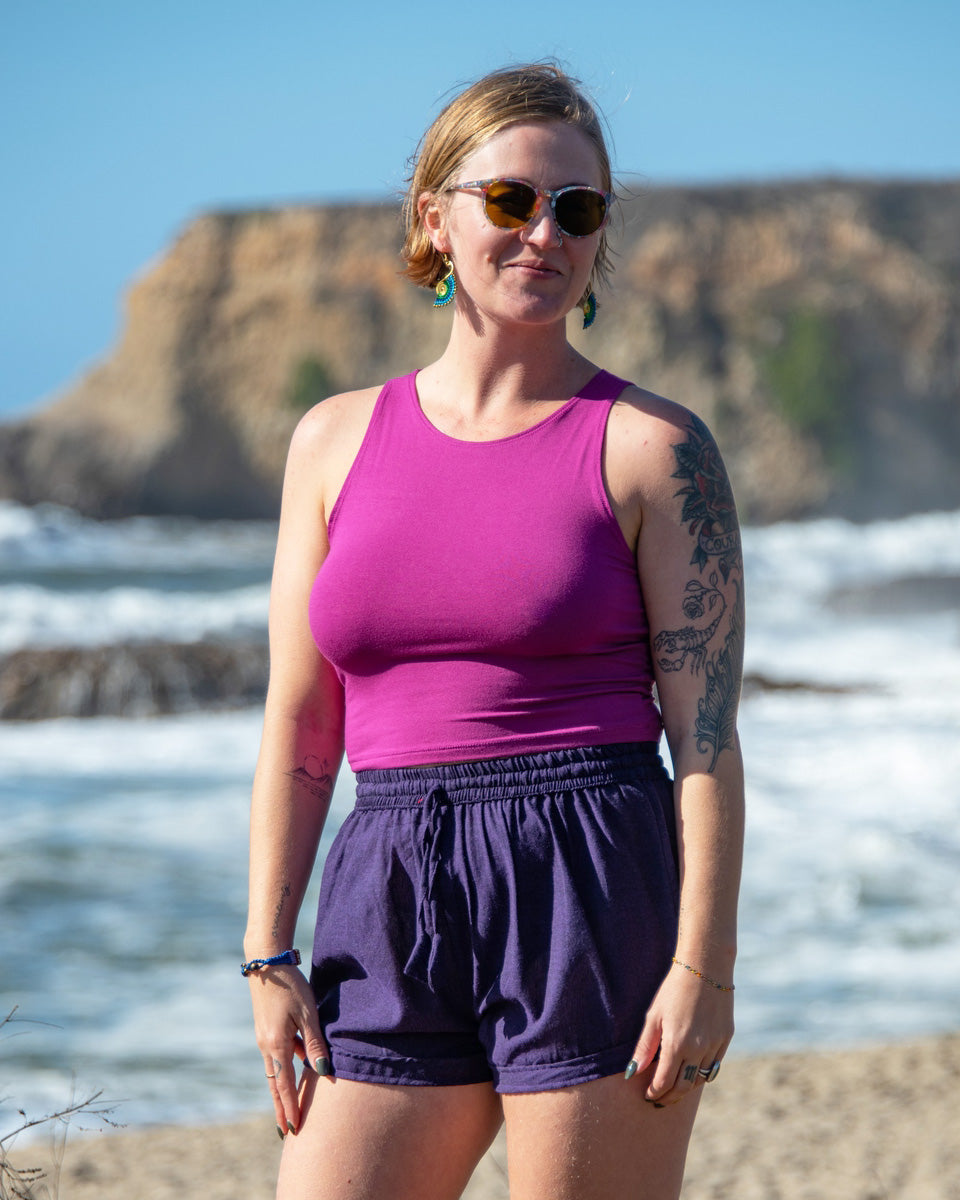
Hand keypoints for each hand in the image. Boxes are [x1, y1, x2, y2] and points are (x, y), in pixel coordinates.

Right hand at [249, 963, 330, 1133]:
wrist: (266, 962)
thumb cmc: (291, 986)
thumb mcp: (308, 1013)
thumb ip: (315, 1044)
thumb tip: (323, 1073)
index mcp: (276, 1045)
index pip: (284, 1085)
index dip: (290, 1107)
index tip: (294, 1129)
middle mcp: (266, 1046)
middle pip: (275, 1084)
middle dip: (281, 1107)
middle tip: (286, 1131)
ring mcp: (264, 1037)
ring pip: (275, 1071)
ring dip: (282, 1091)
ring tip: (289, 1109)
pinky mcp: (266, 1029)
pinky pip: (276, 1056)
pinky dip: (284, 1069)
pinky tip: (297, 1069)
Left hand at [625, 961, 733, 1106]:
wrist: (705, 968)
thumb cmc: (674, 989)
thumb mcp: (654, 1016)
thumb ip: (644, 1047)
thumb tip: (632, 1073)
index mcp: (677, 1044)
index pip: (664, 1081)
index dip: (655, 1092)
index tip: (648, 1095)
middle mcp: (698, 1049)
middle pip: (683, 1087)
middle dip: (670, 1097)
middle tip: (660, 1099)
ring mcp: (715, 1045)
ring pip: (700, 1079)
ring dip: (686, 1088)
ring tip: (674, 1089)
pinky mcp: (727, 1038)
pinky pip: (714, 1066)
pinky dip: (702, 1074)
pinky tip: (691, 1072)